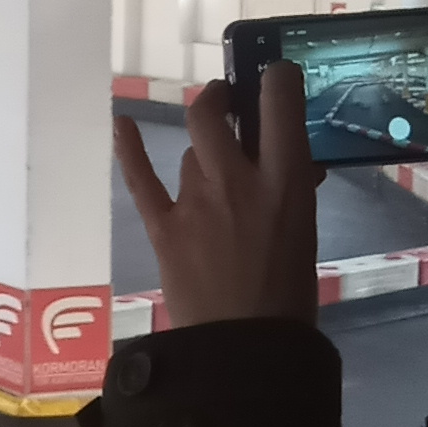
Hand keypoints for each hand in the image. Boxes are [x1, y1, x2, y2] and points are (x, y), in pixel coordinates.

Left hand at [114, 61, 323, 327]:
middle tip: (224, 104)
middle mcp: (238, 181)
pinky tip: (122, 124)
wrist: (246, 347)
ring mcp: (196, 202)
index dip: (273, 80)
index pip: (279, 103)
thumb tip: (285, 166)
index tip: (272, 78)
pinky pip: (141, 179)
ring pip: (191, 153)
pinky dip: (130, 149)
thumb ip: (289, 190)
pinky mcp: (164, 227)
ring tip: (216, 176)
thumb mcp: (305, 230)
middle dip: (217, 99)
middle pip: (212, 114)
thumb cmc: (289, 293)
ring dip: (203, 155)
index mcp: (287, 182)